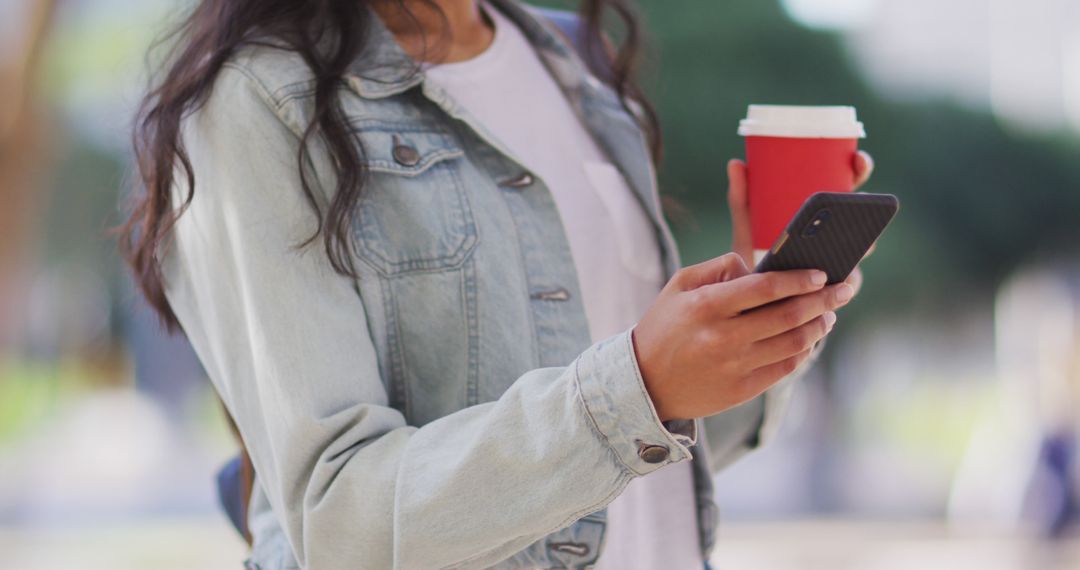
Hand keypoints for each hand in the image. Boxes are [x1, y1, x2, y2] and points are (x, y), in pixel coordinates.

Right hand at [632, 253, 854, 420]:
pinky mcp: (742, 390)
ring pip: (793, 343)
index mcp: (707, 306)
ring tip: (828, 314)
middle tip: (843, 289)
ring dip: (818, 326)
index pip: (765, 287)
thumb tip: (757, 267)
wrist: (644, 384)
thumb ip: (718, 268)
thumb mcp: (679, 286)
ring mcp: (734, 366)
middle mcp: (723, 337)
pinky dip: (803, 351)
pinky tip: (808, 339)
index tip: (821, 273)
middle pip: (788, 315)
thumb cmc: (664, 327)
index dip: (799, 279)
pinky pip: (785, 368)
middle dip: (823, 300)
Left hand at [727, 151, 874, 295]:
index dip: (859, 170)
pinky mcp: (835, 291)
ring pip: (860, 251)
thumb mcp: (748, 228)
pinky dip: (847, 281)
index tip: (858, 159)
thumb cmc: (753, 258)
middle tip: (858, 199)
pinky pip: (847, 284)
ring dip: (863, 245)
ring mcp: (840, 263)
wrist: (750, 304)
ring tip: (855, 239)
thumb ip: (742, 200)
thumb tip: (736, 163)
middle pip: (862, 217)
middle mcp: (837, 238)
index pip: (847, 187)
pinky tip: (843, 278)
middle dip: (867, 206)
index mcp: (820, 216)